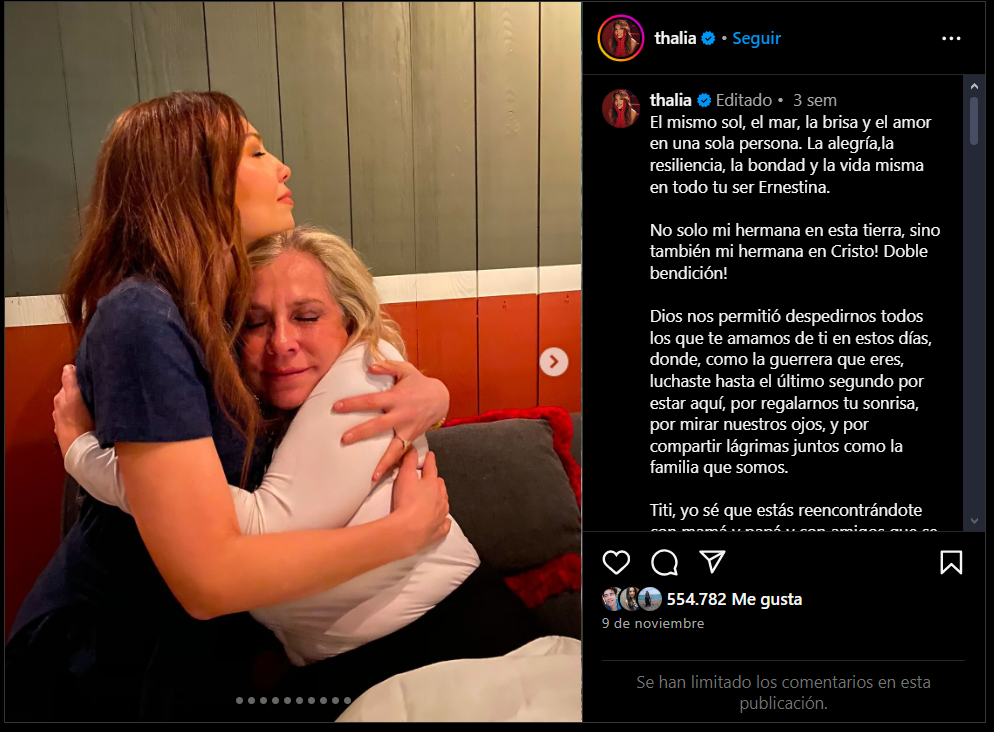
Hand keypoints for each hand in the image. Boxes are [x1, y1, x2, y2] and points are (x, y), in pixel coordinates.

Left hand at [53, 365, 93, 456]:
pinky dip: (78, 415)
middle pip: (70, 393)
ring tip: (93, 404)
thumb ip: (70, 381)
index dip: (80, 376)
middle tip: (95, 389)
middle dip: (80, 390)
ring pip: (73, 405)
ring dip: (80, 403)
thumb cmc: (79, 424)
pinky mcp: (67, 431)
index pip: (69, 380)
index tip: (92, 375)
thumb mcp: (75, 399)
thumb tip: (68, 366)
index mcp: (62, 397)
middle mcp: (59, 407)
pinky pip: (73, 417)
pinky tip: (87, 418)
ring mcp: (62, 420)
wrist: (80, 452)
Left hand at [333, 360, 448, 480]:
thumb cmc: (419, 383)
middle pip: (378, 426)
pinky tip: (379, 476)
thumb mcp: (406, 370)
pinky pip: (401, 453)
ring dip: (381, 460)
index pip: (371, 401)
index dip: (354, 404)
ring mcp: (407, 429)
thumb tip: (369, 367)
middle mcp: (401, 415)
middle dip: (361, 432)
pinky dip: (391, 465)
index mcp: (396, 398)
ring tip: (370, 473)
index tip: (337, 407)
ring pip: (393, 447)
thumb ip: (387, 367)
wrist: (441, 398)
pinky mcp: (411, 437)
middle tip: (344, 439)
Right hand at [389, 449, 450, 554]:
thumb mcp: (405, 476)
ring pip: (444, 502)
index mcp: (432, 483)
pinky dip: (443, 520)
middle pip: (440, 485)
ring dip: (439, 499)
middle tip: (429, 479)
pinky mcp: (439, 530)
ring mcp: (442, 514)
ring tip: (434, 497)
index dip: (430, 460)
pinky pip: (444, 523)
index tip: (430, 456)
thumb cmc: (407, 501)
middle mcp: (441, 497)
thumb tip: (413, 450)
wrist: (409, 530)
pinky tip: (442, 520)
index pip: (432, 468)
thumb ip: (409, 462)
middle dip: (435, 481)